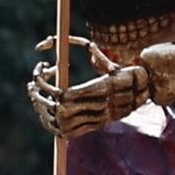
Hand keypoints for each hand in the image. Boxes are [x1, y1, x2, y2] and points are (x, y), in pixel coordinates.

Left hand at [22, 36, 174, 138]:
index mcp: (100, 89)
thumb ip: (82, 47)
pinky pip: (70, 133)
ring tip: (35, 98)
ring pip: (61, 124)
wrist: (144, 90)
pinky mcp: (97, 126)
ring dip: (43, 112)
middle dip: (39, 98)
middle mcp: (99, 107)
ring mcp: (98, 119)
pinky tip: (46, 115)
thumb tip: (51, 41)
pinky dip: (54, 126)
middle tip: (31, 86)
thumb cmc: (121, 69)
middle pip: (59, 110)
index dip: (45, 86)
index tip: (38, 74)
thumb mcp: (104, 56)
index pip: (63, 94)